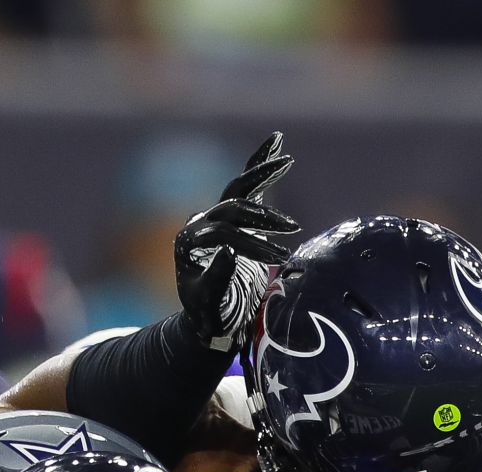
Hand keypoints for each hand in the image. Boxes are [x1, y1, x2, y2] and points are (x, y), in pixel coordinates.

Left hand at [175, 132, 299, 351]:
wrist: (213, 320)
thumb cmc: (210, 317)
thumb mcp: (210, 305)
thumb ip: (216, 279)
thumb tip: (229, 251)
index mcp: (189, 243)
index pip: (223, 234)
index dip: (252, 246)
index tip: (279, 261)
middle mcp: (200, 224)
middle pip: (233, 207)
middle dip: (265, 218)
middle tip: (292, 229)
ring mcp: (216, 219)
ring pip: (240, 189)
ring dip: (264, 176)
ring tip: (287, 160)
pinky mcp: (234, 219)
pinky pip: (248, 187)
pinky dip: (261, 165)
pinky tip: (277, 141)